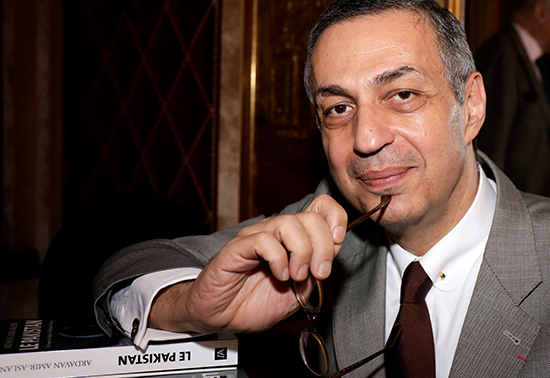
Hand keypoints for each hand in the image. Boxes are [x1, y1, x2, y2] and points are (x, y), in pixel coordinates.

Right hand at [148, 194, 346, 333]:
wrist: (221, 317)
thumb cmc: (255, 303)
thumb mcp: (298, 293)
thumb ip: (315, 275)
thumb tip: (330, 256)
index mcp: (293, 239)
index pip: (319, 207)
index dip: (335, 218)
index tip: (338, 243)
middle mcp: (275, 232)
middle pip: (309, 217)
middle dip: (323, 246)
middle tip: (318, 273)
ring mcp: (255, 237)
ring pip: (288, 224)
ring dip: (302, 252)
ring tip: (297, 276)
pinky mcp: (237, 248)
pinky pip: (264, 240)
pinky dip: (278, 259)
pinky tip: (279, 276)